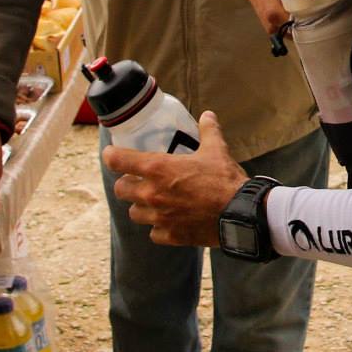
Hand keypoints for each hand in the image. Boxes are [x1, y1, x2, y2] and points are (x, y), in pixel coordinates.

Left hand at [107, 111, 247, 247]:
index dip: (111, 155)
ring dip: (141, 207)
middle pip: (120, 189)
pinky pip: (154, 233)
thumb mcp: (216, 150)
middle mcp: (152, 194)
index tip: (112, 154)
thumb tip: (207, 115)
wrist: (239, 214)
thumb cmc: (225, 180)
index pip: (117, 160)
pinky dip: (159, 227)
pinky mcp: (170, 235)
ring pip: (134, 213)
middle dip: (127, 184)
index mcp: (157, 169)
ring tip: (154, 202)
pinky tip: (169, 221)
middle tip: (139, 181)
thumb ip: (208, 131)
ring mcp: (159, 217)